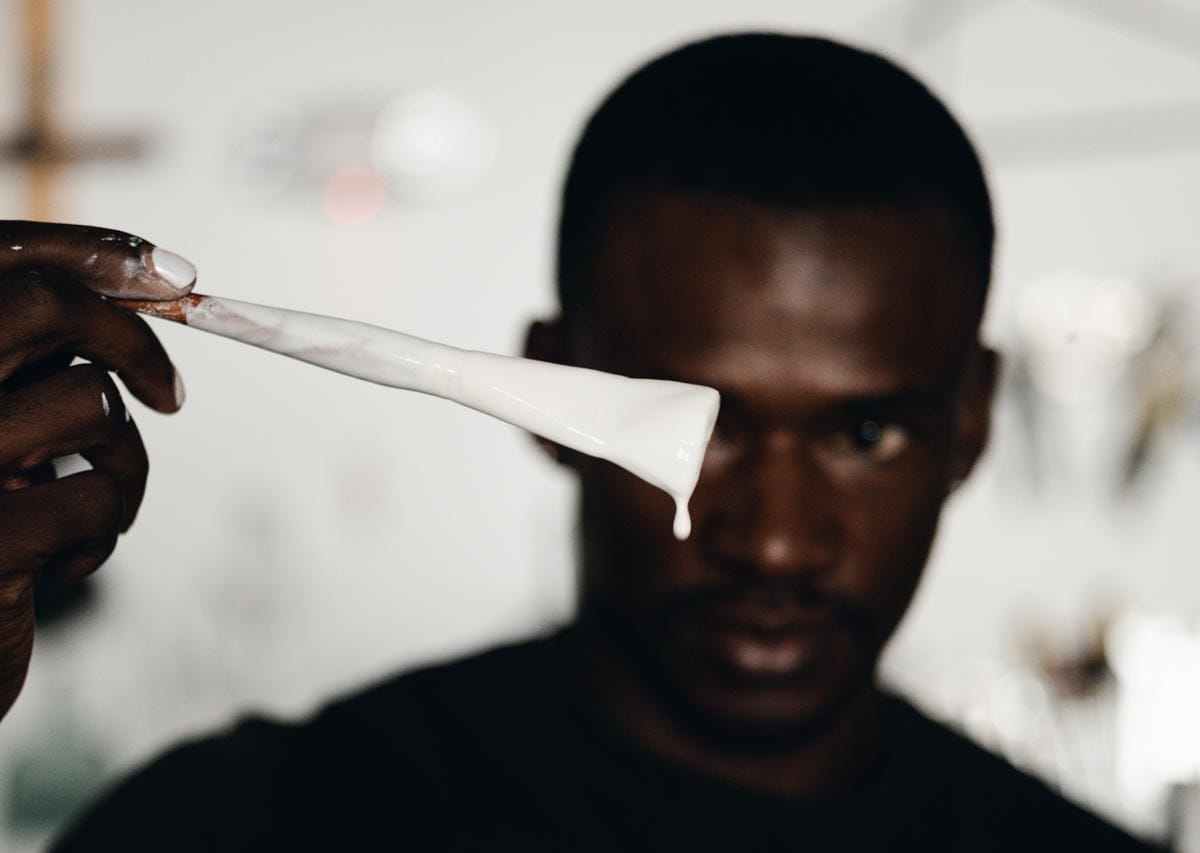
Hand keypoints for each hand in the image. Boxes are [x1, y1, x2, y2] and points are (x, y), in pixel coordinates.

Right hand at [0, 221, 194, 720]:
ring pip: (91, 403)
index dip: (95, 249)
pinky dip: (106, 527)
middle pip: (46, 306)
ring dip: (122, 460)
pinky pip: (98, 495)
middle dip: (134, 339)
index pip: (0, 254)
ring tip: (94, 503)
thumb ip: (33, 354)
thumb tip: (159, 278)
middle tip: (171, 397)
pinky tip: (66, 562)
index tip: (173, 275)